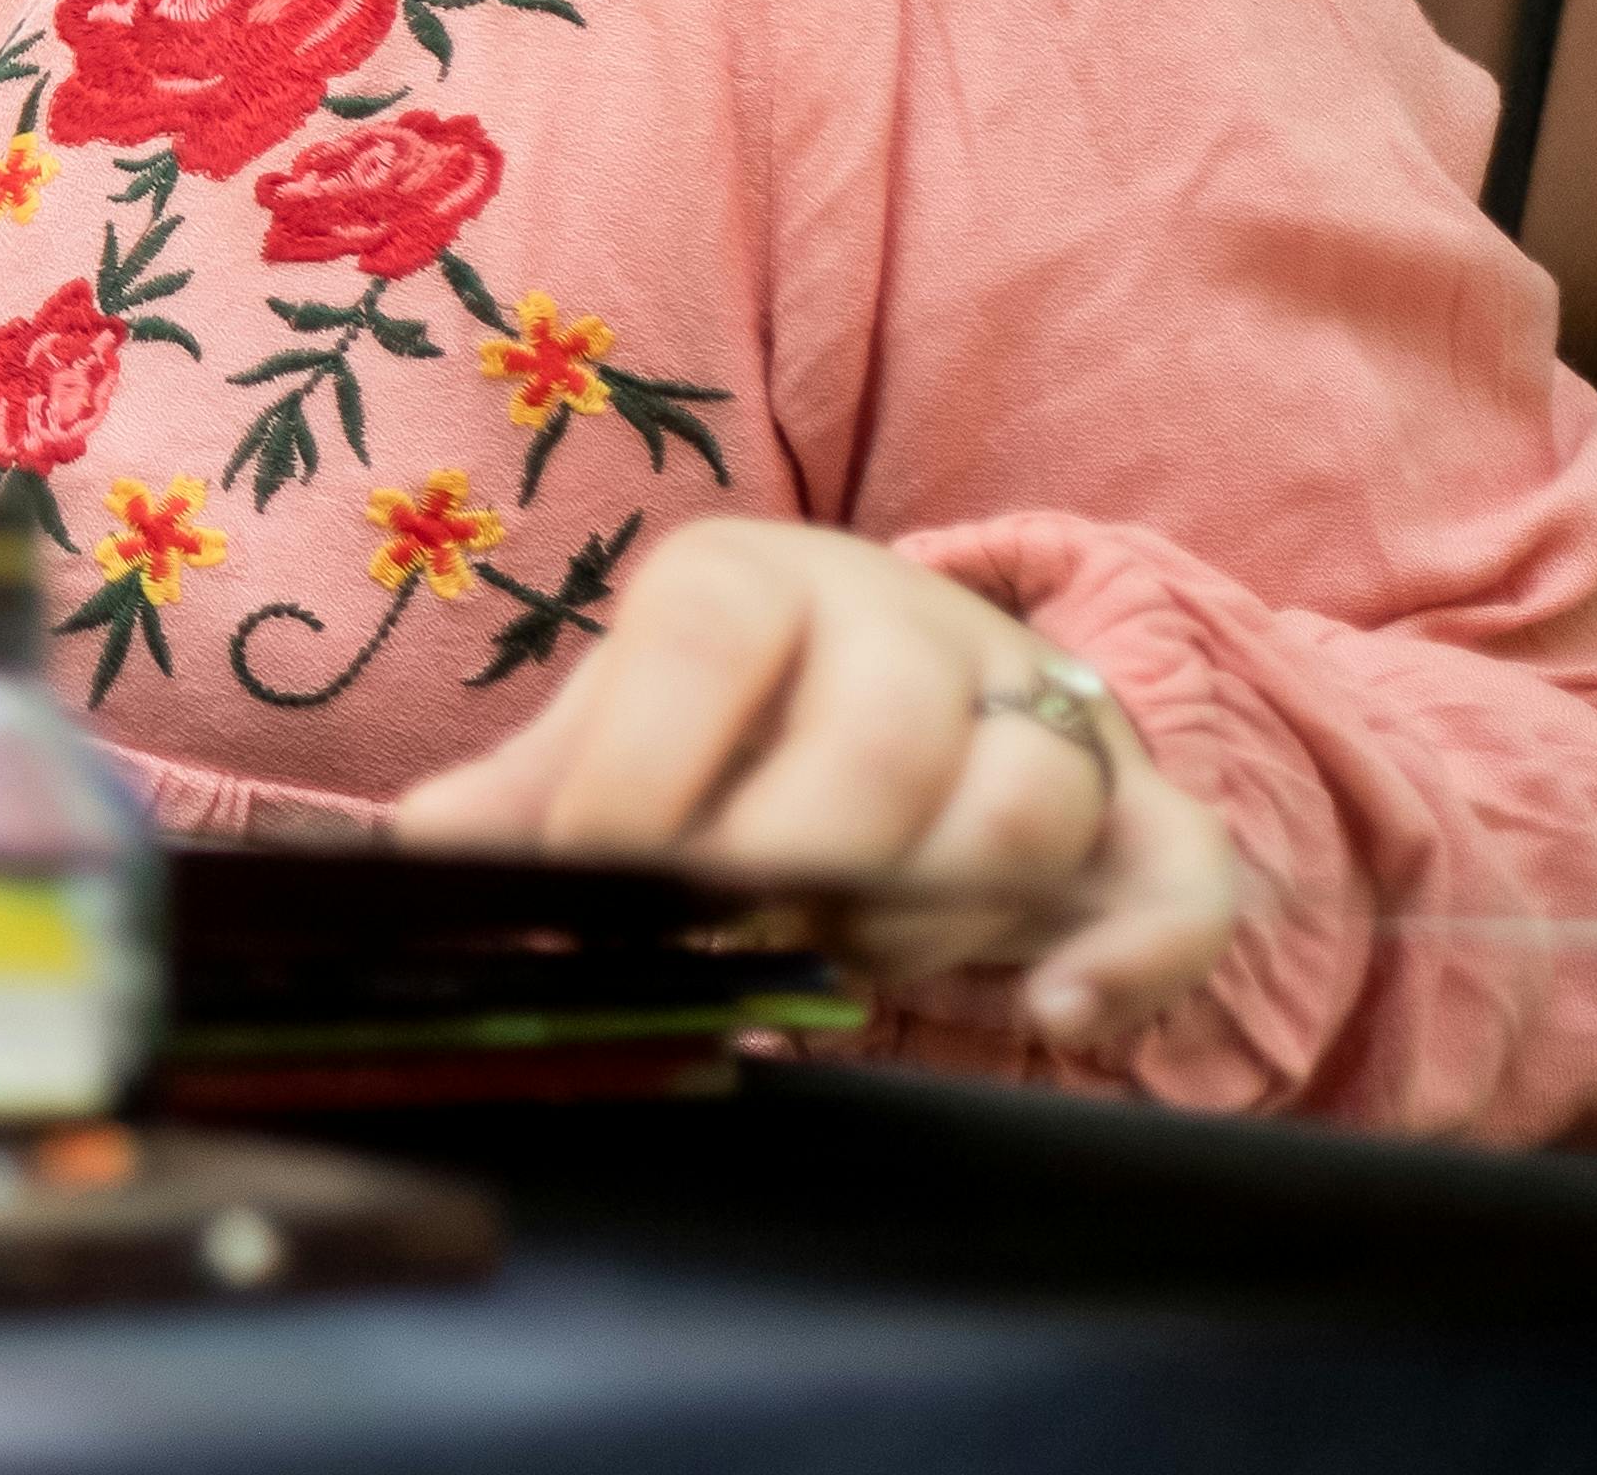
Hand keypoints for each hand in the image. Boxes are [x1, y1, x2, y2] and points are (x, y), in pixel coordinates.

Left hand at [388, 517, 1239, 1050]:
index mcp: (754, 582)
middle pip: (884, 732)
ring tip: (848, 953)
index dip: (647, 765)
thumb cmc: (728, 731)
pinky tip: (1055, 1014)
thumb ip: (525, 796)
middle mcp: (907, 621)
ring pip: (1028, 799)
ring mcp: (1039, 712)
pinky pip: (1181, 872)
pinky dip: (1129, 951)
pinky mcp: (1143, 812)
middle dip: (801, 859)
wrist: (902, 696)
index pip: (703, 636)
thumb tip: (415, 855)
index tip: (604, 881)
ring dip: (929, 910)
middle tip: (739, 935)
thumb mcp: (620, 737)